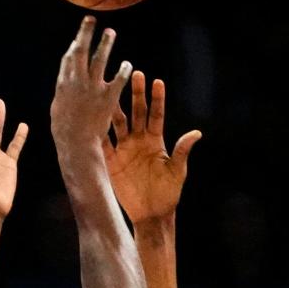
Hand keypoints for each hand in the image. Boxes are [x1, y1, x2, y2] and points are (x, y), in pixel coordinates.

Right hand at [50, 16, 131, 155]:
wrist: (76, 144)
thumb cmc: (65, 134)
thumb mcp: (58, 111)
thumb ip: (63, 96)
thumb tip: (63, 88)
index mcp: (63, 85)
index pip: (68, 60)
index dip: (74, 47)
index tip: (78, 39)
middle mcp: (76, 81)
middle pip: (80, 51)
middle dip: (85, 33)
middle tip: (91, 20)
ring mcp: (92, 88)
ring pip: (99, 59)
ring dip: (105, 43)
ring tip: (110, 32)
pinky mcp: (108, 97)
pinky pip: (118, 79)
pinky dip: (123, 70)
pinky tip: (128, 63)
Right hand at [106, 71, 200, 223]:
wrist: (151, 214)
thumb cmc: (168, 194)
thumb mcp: (177, 171)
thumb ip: (182, 151)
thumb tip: (196, 133)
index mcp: (155, 141)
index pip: (156, 114)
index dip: (157, 99)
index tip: (157, 81)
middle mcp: (139, 141)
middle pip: (137, 112)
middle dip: (136, 93)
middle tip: (134, 73)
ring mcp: (124, 150)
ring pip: (118, 123)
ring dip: (114, 107)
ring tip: (108, 88)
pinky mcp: (112, 162)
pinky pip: (103, 144)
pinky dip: (98, 131)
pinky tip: (92, 116)